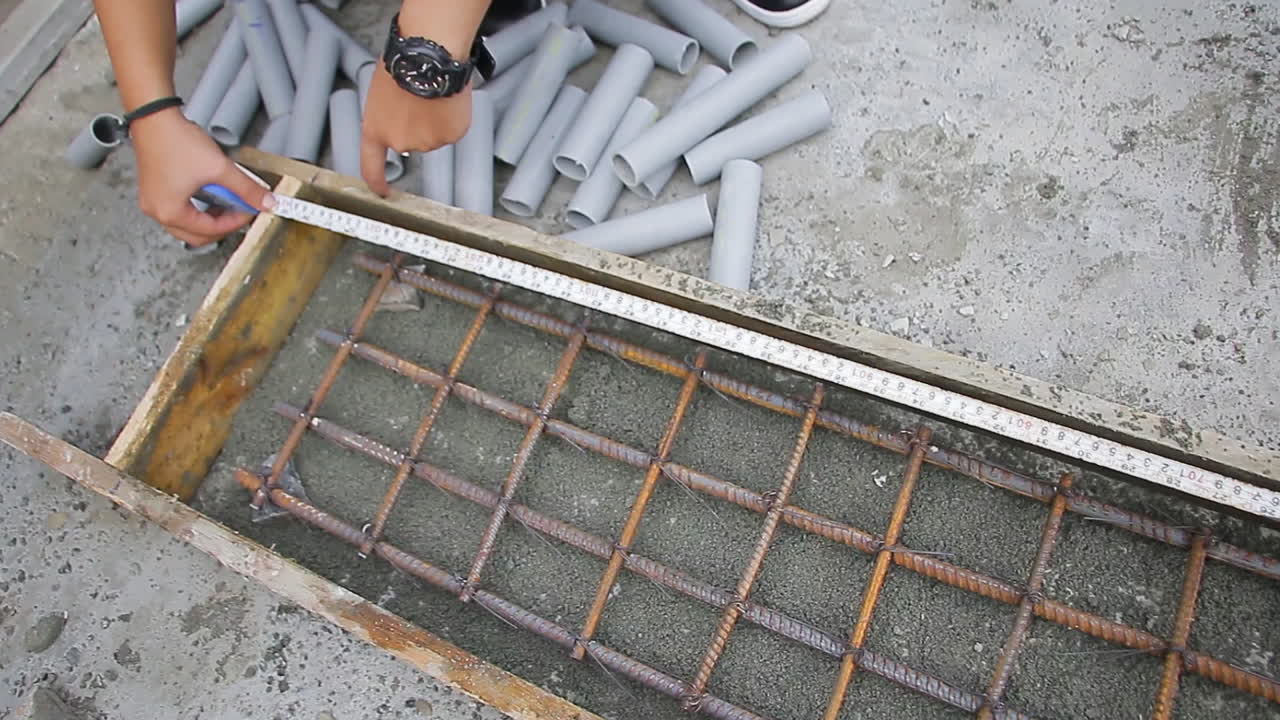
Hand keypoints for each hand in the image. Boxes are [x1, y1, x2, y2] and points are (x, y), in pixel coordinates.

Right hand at [131, 108, 273, 246]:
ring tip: (227, 202)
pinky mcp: (154, 190)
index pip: (210, 231)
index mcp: (170, 212)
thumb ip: (246, 188)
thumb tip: (265, 202)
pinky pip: (179, 210)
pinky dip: (197, 208)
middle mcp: (157, 211)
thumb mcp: (220, 168)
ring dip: (209, 218)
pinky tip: (211, 195)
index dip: (235, 222)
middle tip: (239, 212)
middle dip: (222, 225)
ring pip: (187, 224)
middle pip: (196, 235)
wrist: (155, 117)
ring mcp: (153, 201)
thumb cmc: (175, 140)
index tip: (249, 211)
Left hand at [360, 66, 472, 195]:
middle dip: (417, 125)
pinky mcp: (449, 137)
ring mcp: (426, 142)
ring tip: (434, 95)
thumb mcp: (382, 91)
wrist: (428, 57)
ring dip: (435, 120)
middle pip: (411, 142)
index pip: (371, 165)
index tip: (381, 190)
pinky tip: (447, 100)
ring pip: (434, 135)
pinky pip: (453, 130)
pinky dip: (452, 118)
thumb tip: (403, 115)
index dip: (377, 181)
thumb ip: (390, 113)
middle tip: (420, 102)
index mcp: (376, 129)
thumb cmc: (403, 63)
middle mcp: (399, 142)